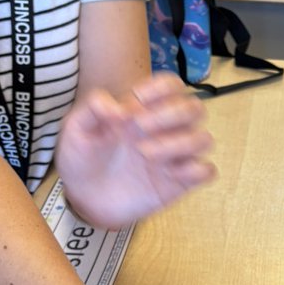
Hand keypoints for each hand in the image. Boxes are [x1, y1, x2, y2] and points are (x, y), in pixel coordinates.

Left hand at [56, 73, 215, 228]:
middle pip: (195, 108)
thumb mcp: (76, 130)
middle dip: (171, 114)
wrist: (83, 198)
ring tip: (146, 154)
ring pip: (204, 139)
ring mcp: (175, 156)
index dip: (161, 88)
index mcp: (145, 109)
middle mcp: (166, 129)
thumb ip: (93, 109)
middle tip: (140, 128)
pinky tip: (169, 174)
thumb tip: (118, 108)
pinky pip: (207, 171)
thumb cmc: (83, 159)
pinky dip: (195, 170)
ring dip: (180, 143)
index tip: (135, 103)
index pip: (172, 86)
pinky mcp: (181, 182)